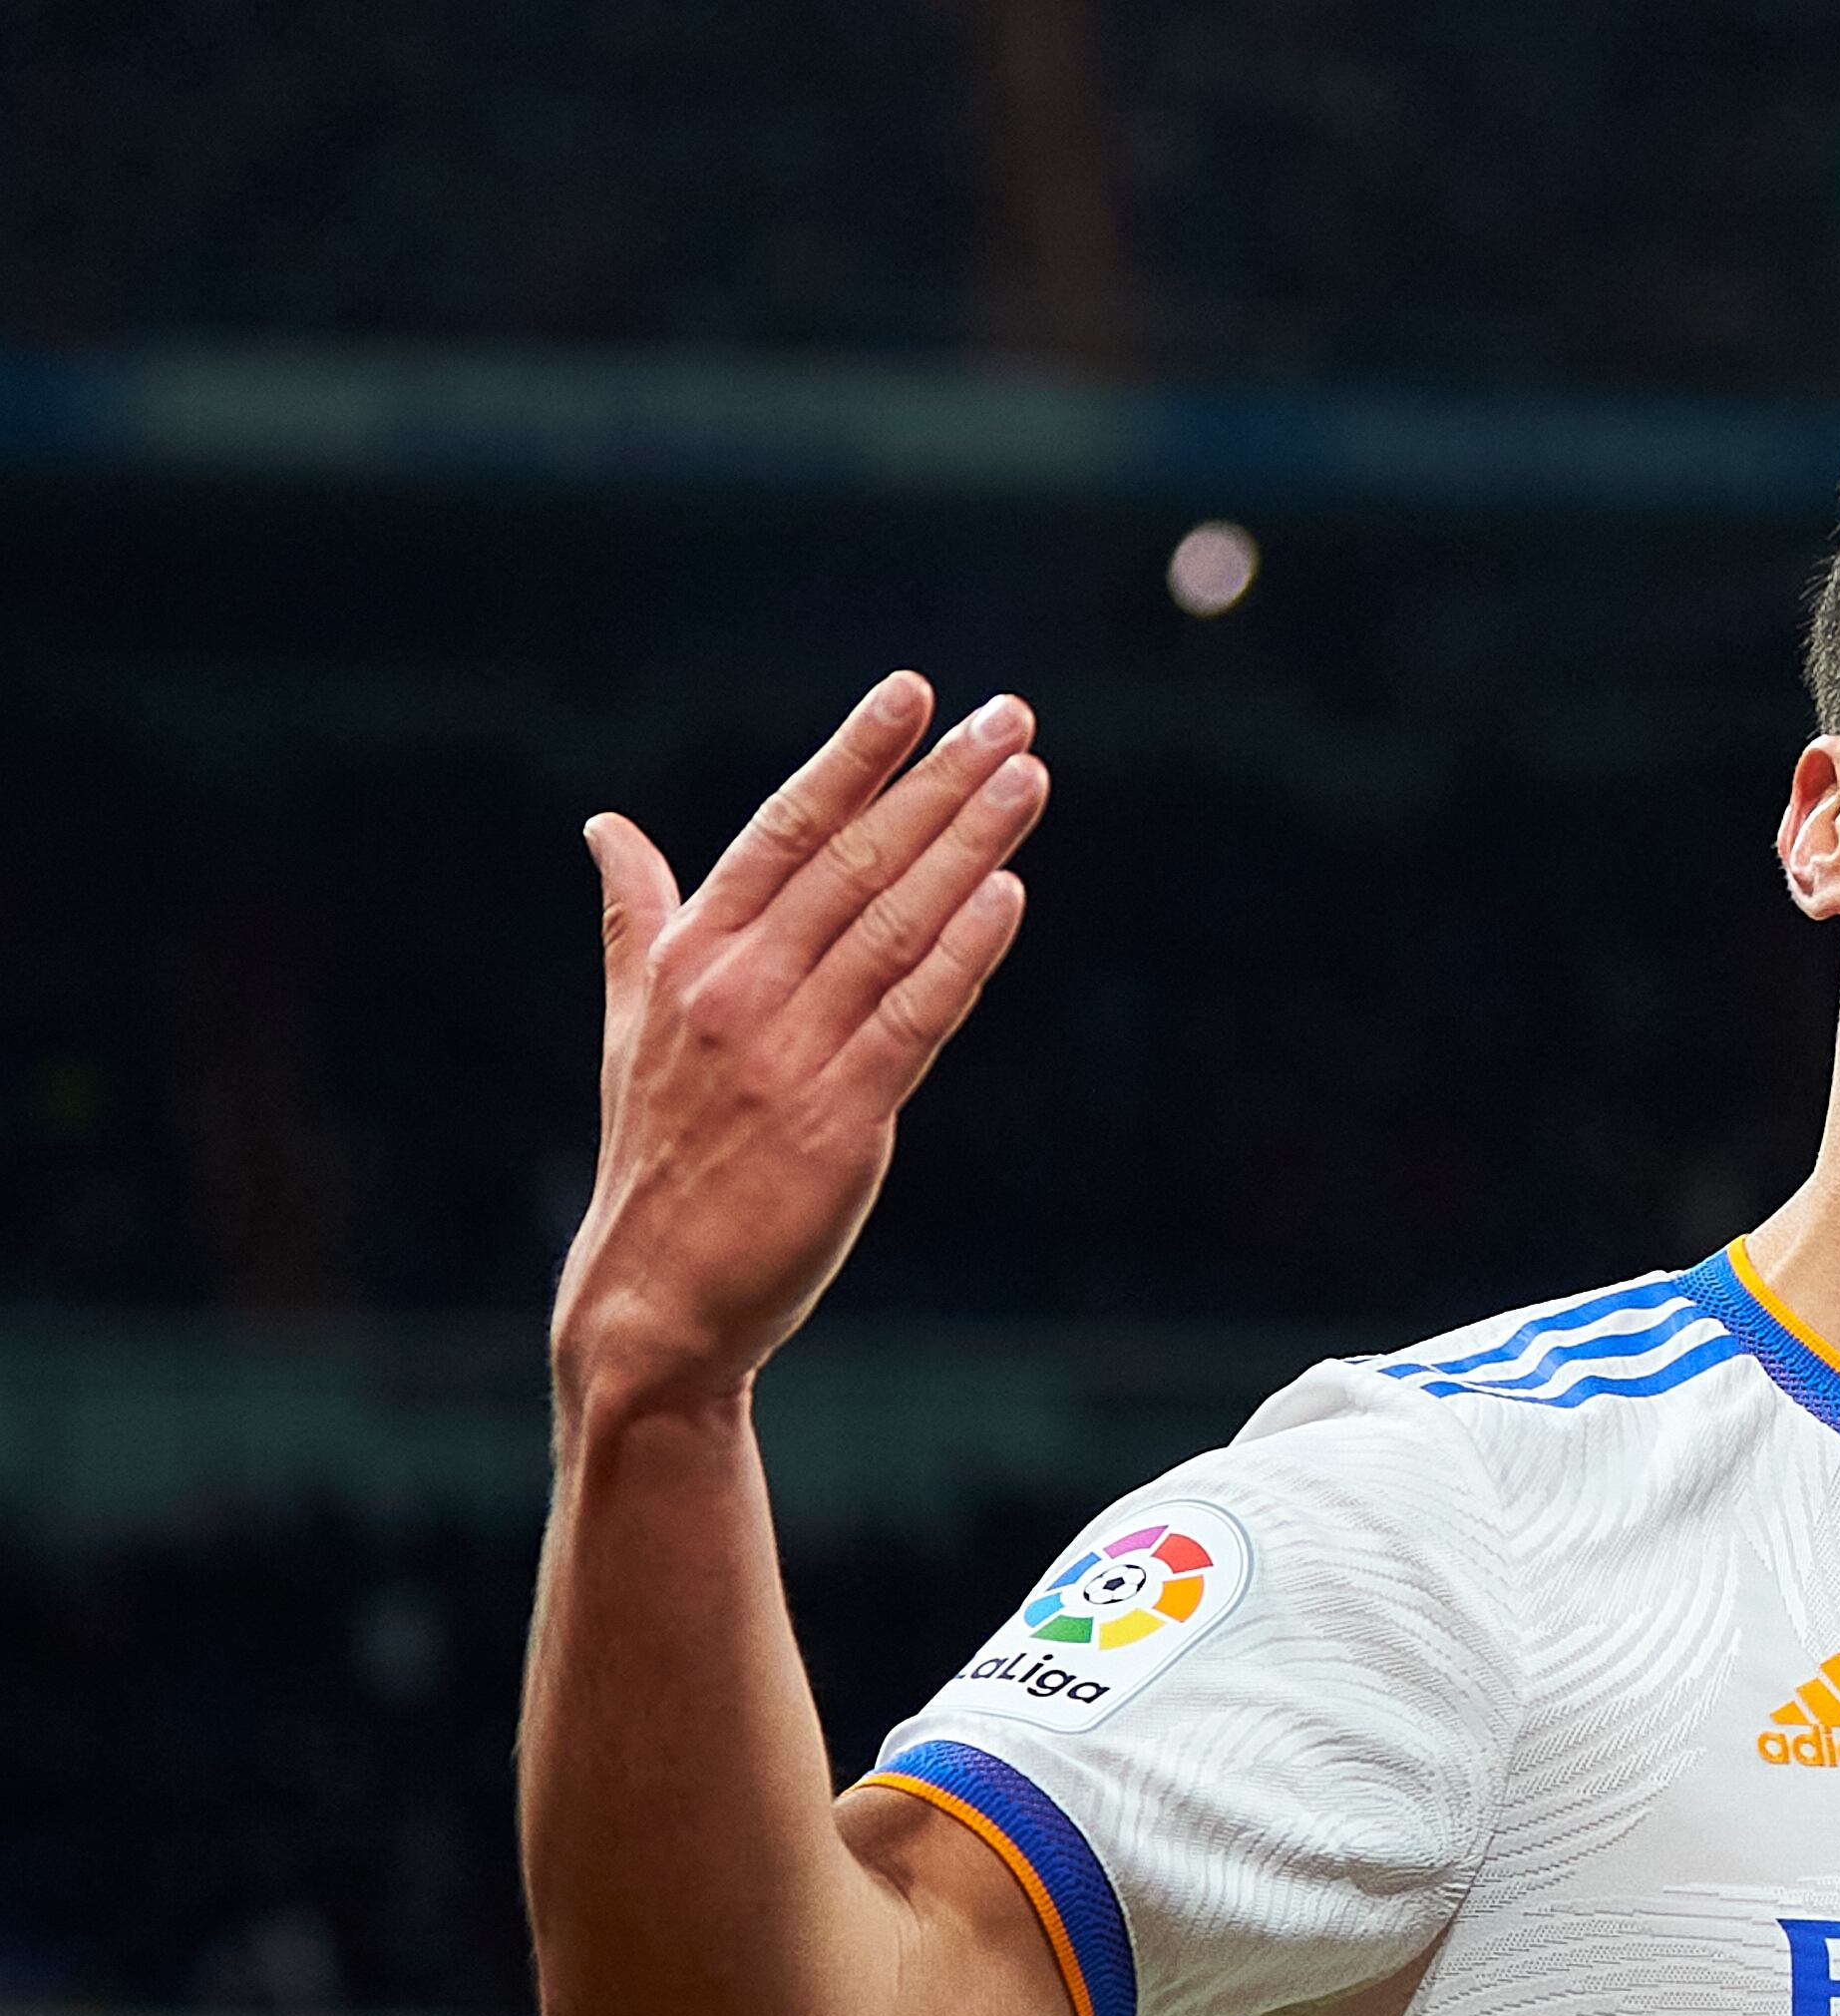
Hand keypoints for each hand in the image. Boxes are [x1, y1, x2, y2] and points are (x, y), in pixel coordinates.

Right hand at [551, 673, 1043, 1420]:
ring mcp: (785, 1054)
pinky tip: (1007, 896)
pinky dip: (963, 954)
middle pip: (852, 860)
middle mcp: (734, 990)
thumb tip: (605, 827)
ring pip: (894, 926)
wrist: (654, 1292)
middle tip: (1008, 717)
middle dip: (938, 783)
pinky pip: (913, 1019)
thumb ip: (636, 918)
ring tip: (1027, 779)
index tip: (911, 691)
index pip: (781, 828)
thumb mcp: (634, 1022)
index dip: (851, 756)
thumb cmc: (658, 1151)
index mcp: (688, 956)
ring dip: (968, 847)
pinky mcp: (839, 1120)